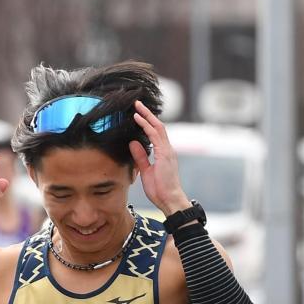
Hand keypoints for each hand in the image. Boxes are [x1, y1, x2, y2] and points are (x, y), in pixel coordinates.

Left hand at [129, 100, 190, 216]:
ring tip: (137, 106)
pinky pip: (154, 136)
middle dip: (147, 114)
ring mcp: (167, 150)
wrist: (170, 200)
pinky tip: (138, 119)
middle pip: (158, 126)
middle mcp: (167, 149)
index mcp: (164, 153)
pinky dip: (146, 126)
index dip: (147, 123)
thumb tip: (133, 143)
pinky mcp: (164, 154)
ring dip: (147, 115)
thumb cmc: (159, 190)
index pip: (156, 133)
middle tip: (137, 104)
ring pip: (157, 127)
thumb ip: (140, 157)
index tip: (138, 115)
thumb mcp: (146, 171)